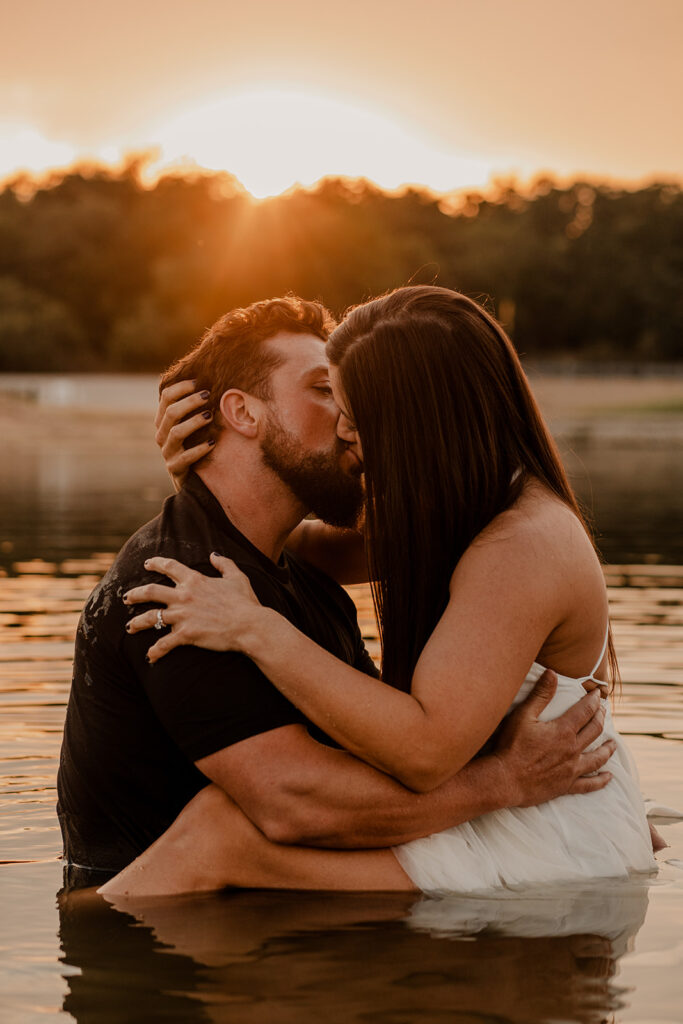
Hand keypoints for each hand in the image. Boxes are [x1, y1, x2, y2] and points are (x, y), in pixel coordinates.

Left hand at [124, 553, 263, 661]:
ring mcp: (183, 615)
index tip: (147, 563)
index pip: (170, 567)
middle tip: (126, 597)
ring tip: (129, 627)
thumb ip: (224, 564)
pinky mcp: (186, 634)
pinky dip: (155, 651)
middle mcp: (184, 596)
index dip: (156, 563)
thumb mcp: (237, 577)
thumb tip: (214, 555)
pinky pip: (164, 644)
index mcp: (195, 580)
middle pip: (151, 591)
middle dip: (135, 594)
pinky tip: (151, 657)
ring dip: (137, 622)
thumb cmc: (246, 602)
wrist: (250, 625)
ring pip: (151, 617)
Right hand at [155, 380, 214, 490]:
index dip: (181, 387)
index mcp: (163, 420)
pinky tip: (212, 443)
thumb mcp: (193, 426)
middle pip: (171, 412)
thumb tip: (213, 383)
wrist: (191, 480)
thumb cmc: (195, 445)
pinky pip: (186, 457)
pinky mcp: (175, 468)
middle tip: (208, 395)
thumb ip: (195, 408)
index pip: (166, 397)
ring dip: (194, 422)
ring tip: (210, 415)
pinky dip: (199, 449)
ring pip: (176, 432)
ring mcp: (167, 452)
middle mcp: (162, 435)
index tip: (199, 381)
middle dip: (190, 401)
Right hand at [493, 670, 615, 805]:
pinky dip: (601, 781)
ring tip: (613, 744)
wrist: (505, 780)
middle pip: (594, 731)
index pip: (585, 711)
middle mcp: (572, 749)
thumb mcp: (523, 715)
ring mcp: (571, 769)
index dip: (592, 700)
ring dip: (607, 749)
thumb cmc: (511, 746)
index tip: (597, 693)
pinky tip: (608, 777)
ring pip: (597, 758)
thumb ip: (540, 694)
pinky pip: (589, 784)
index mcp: (563, 730)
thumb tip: (552, 673)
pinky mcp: (566, 785)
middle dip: (600, 718)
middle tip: (603, 711)